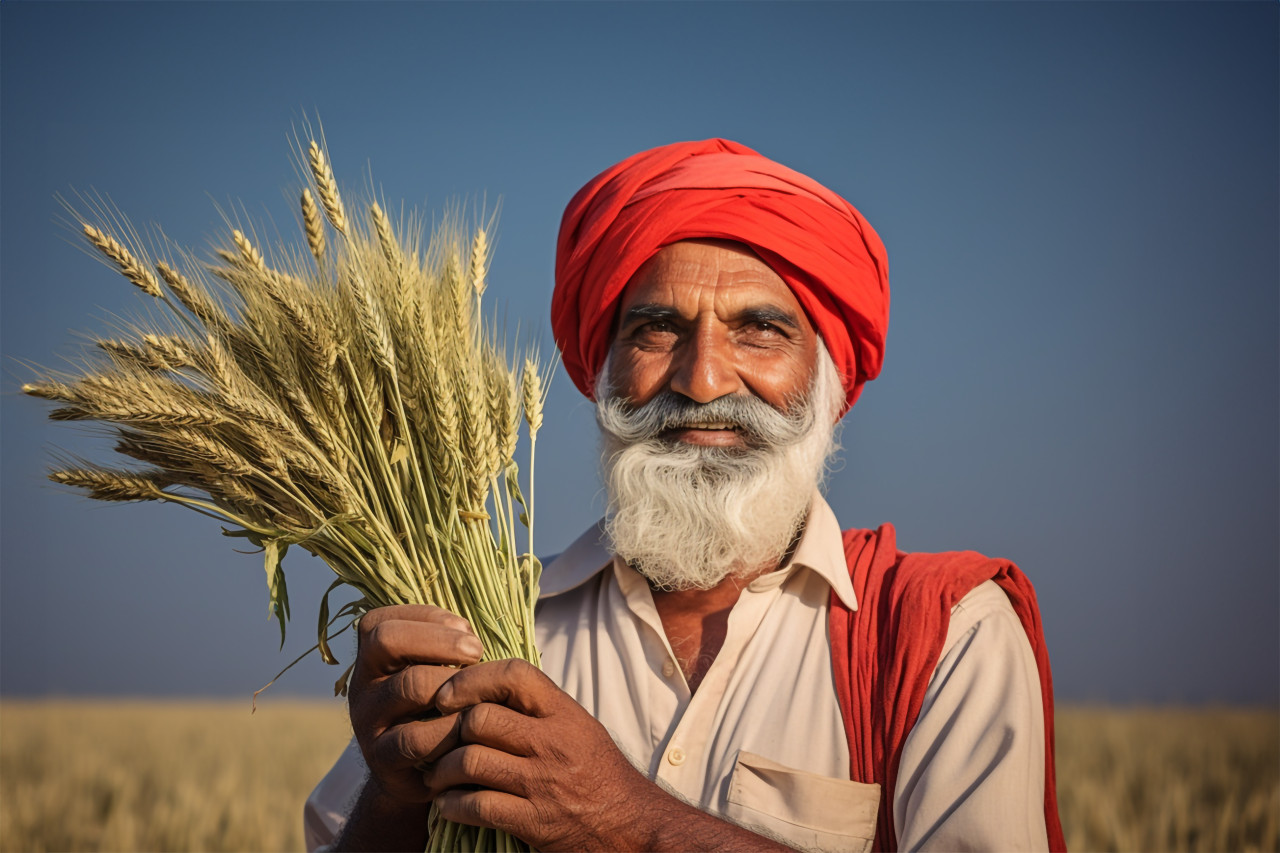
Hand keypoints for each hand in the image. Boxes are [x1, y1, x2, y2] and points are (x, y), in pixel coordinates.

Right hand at [347, 604, 484, 804]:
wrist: (422, 776)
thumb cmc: (438, 711)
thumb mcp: (435, 674)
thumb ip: (445, 648)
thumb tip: (470, 632)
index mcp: (372, 657)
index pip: (384, 619)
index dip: (429, 616)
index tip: (466, 630)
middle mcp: (361, 684)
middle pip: (387, 640)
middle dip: (440, 641)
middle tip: (477, 653)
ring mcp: (367, 721)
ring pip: (409, 684)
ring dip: (453, 681)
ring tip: (479, 688)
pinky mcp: (382, 758)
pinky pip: (416, 737)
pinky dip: (450, 727)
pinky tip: (470, 726)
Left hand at [428, 658, 657, 850]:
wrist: (631, 826)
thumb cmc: (599, 774)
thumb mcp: (578, 727)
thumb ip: (538, 708)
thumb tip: (485, 687)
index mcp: (564, 713)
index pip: (513, 674)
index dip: (471, 679)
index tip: (447, 694)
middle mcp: (553, 742)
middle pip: (479, 719)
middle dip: (448, 731)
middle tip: (435, 741)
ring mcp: (542, 783)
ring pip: (469, 762)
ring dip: (441, 771)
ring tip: (436, 776)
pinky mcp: (533, 822)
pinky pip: (476, 806)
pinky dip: (452, 806)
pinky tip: (448, 805)